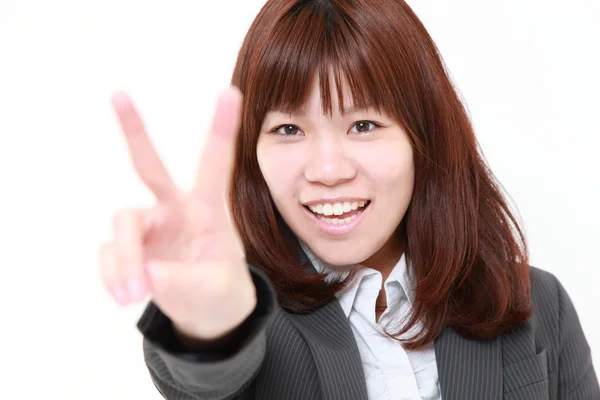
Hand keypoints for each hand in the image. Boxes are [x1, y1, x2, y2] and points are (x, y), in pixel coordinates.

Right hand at [99, 87, 255, 339]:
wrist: (204, 314)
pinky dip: (115, 276)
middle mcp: (174, 209)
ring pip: (122, 227)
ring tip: (133, 296)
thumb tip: (146, 274)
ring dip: (124, 262)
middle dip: (135, 130)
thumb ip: (184, 283)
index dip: (221, 131)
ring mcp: (148, 225)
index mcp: (207, 211)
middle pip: (149, 166)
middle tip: (119, 92)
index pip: (214, 166)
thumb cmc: (220, 292)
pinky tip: (128, 294)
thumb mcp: (215, 290)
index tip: (230, 92)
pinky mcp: (127, 245)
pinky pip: (109, 255)